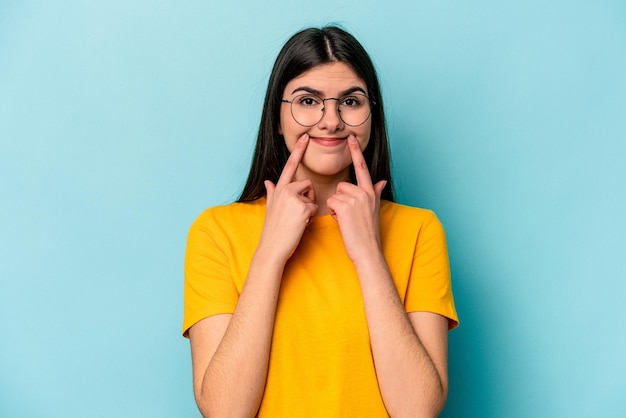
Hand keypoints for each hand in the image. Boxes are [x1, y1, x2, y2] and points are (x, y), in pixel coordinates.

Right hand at [259, 134, 317, 261]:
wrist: (272, 247)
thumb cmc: (273, 230)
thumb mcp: (270, 208)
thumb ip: (272, 193)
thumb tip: (268, 182)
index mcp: (278, 188)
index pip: (290, 166)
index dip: (298, 151)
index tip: (306, 137)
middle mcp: (284, 190)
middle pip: (307, 184)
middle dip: (308, 197)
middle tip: (299, 213)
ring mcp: (293, 198)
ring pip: (312, 196)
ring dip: (309, 207)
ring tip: (297, 219)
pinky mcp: (302, 208)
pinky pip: (315, 208)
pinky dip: (311, 217)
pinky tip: (301, 224)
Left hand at [326, 135, 386, 262]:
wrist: (368, 250)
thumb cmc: (368, 232)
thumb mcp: (375, 209)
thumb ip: (376, 193)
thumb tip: (382, 182)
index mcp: (371, 192)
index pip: (362, 168)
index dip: (356, 152)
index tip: (352, 138)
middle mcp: (364, 192)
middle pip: (342, 186)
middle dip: (340, 200)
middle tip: (348, 216)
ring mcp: (355, 199)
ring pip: (335, 195)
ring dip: (336, 208)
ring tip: (346, 220)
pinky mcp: (344, 206)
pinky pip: (330, 203)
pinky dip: (332, 213)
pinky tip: (342, 222)